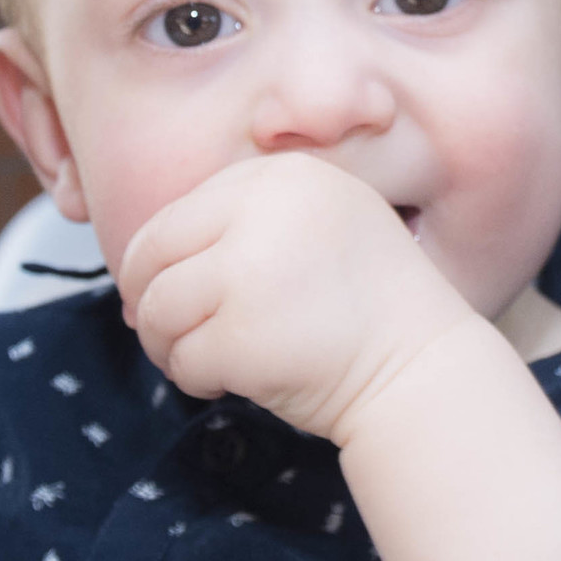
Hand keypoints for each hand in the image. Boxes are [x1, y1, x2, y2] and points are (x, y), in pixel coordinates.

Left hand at [118, 154, 471, 441]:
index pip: (178, 214)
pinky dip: (198, 379)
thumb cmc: (365, 308)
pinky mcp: (241, 334)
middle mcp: (263, 211)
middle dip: (151, 304)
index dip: (158, 262)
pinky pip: (183, 359)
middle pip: (153, 257)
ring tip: (214, 362)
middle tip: (171, 337)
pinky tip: (236, 383)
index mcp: (280, 178)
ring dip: (172, 346)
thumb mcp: (312, 229)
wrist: (421, 367)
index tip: (167, 295)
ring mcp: (250, 271)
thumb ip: (240, 228)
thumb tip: (138, 275)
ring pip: (159, 310)